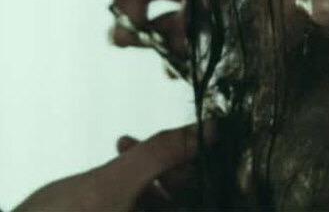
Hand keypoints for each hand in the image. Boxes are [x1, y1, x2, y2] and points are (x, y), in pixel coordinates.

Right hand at [13, 122, 213, 211]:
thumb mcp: (112, 186)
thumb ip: (161, 154)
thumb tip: (212, 128)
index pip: (215, 199)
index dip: (215, 168)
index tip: (208, 137)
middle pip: (191, 197)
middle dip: (176, 165)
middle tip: (161, 141)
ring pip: (166, 198)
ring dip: (152, 166)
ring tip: (126, 144)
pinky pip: (143, 201)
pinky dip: (136, 176)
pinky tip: (120, 150)